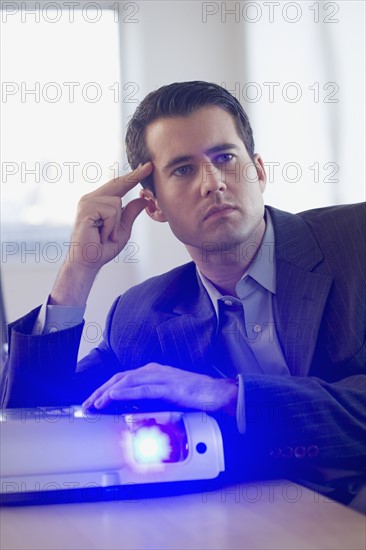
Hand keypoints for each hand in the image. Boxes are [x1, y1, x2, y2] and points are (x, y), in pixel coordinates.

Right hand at [50, 162, 152, 304]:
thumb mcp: (123, 229)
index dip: (133, 176)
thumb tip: (143, 199)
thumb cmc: (102, 248)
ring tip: (105, 235)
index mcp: (99, 201)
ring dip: (115, 224)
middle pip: (118, 185)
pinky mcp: (86, 209)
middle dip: (134, 177)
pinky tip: (101, 234)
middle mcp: (91, 198)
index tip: (147, 166)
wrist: (88, 261)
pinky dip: (110, 227)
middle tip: (150, 166)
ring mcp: (87, 202)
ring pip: (117, 202)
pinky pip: (111, 212)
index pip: (119, 186)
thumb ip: (131, 213)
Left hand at [82, 363, 237, 413]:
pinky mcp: (168, 387)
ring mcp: (161, 377)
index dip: (105, 389)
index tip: (92, 401)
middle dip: (100, 390)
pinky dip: (125, 392)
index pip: (123, 378)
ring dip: (107, 392)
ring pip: (127, 381)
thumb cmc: (197, 395)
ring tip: (94, 403)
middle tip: (86, 404)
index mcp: (154, 372)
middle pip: (120, 378)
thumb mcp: (169, 395)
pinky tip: (113, 396)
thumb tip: (134, 408)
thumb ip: (152, 398)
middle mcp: (155, 371)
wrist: (218, 393)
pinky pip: (142, 388)